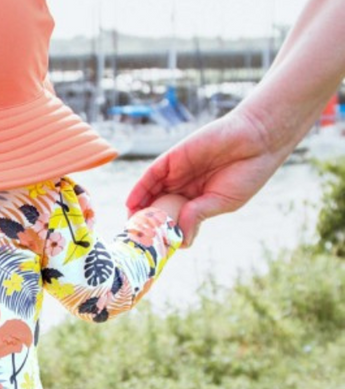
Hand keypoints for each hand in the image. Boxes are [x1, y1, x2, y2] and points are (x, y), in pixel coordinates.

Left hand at [126, 108, 290, 246]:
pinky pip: (150, 175)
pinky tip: (130, 205)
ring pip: (151, 194)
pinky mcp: (172, 159)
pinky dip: (139, 189)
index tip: (153, 249)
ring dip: (138, 210)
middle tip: (137, 240)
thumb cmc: (246, 172)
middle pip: (158, 209)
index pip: (174, 220)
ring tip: (131, 227)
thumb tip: (180, 240)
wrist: (258, 139)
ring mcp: (177, 173)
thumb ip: (198, 216)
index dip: (162, 232)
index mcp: (197, 200)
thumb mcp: (222, 202)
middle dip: (147, 224)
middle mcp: (183, 188)